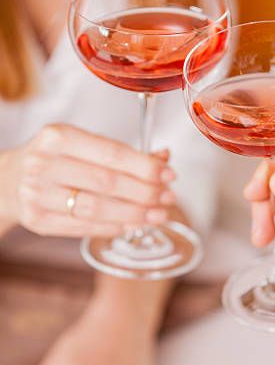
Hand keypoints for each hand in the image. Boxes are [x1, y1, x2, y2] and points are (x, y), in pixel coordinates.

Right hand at [0, 123, 175, 235]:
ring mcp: (38, 195)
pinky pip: (85, 227)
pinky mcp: (38, 221)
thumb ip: (121, 153)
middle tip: (168, 197)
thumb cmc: (52, 160)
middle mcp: (43, 164)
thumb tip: (164, 157)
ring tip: (158, 214)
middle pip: (108, 183)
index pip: (112, 154)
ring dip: (135, 214)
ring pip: (98, 209)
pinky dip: (114, 227)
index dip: (145, 166)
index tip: (169, 173)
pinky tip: (133, 224)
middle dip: (145, 192)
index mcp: (57, 136)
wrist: (7, 181)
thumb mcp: (80, 144)